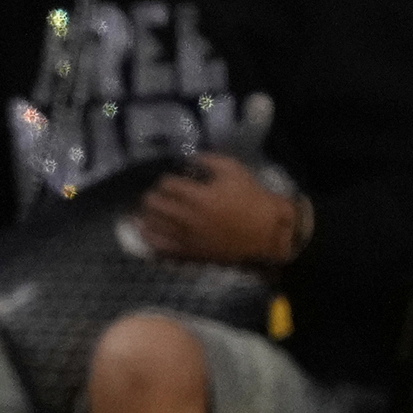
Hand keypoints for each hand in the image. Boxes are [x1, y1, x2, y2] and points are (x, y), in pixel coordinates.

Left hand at [137, 154, 295, 266]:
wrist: (267, 232)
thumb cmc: (251, 198)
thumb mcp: (233, 169)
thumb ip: (207, 160)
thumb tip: (186, 159)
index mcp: (199, 196)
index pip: (167, 185)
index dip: (165, 180)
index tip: (169, 180)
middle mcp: (189, 218)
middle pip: (155, 204)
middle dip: (152, 196)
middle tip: (155, 194)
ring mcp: (189, 237)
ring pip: (154, 225)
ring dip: (146, 215)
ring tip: (145, 210)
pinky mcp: (192, 252)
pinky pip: (162, 248)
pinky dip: (149, 238)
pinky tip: (144, 231)